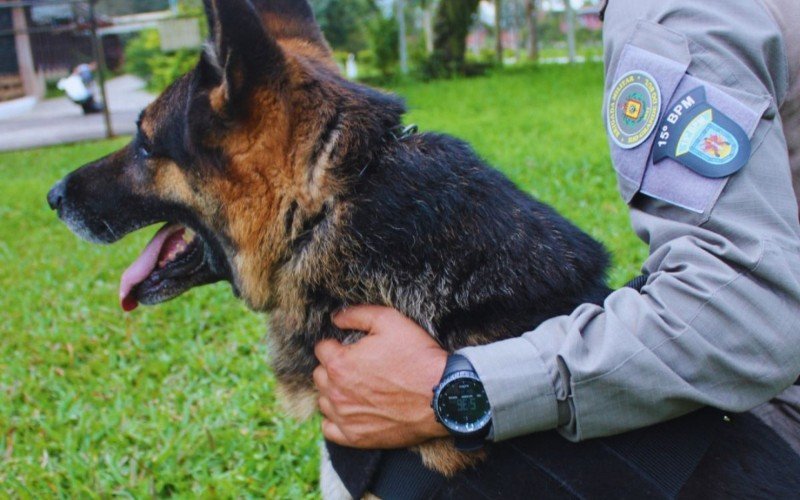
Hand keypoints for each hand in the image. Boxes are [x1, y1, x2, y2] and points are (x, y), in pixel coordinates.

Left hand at [313, 306, 449, 448]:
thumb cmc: (417, 357)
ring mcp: (345, 417)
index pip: (322, 349)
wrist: (442, 395)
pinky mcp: (356, 437)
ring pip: (324, 401)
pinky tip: (351, 411)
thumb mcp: (390, 321)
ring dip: (334, 393)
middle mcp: (336, 392)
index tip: (352, 347)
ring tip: (357, 388)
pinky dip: (336, 420)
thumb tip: (336, 318)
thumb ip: (357, 315)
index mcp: (339, 364)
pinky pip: (330, 429)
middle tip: (357, 366)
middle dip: (334, 368)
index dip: (337, 345)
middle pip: (319, 375)